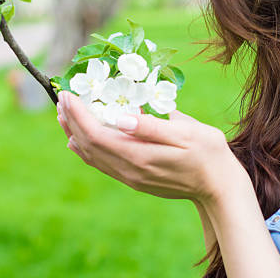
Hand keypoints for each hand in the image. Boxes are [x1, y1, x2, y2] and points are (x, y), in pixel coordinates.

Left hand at [56, 91, 240, 204]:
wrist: (218, 187)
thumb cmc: (207, 153)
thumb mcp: (185, 133)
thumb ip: (151, 126)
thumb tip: (120, 117)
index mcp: (139, 155)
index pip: (96, 133)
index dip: (78, 114)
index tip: (68, 94)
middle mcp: (128, 169)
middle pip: (88, 144)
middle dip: (71, 120)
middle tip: (61, 97)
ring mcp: (130, 177)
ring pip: (91, 155)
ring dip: (74, 133)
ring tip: (63, 115)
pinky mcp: (134, 179)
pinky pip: (101, 163)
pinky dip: (85, 149)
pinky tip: (78, 141)